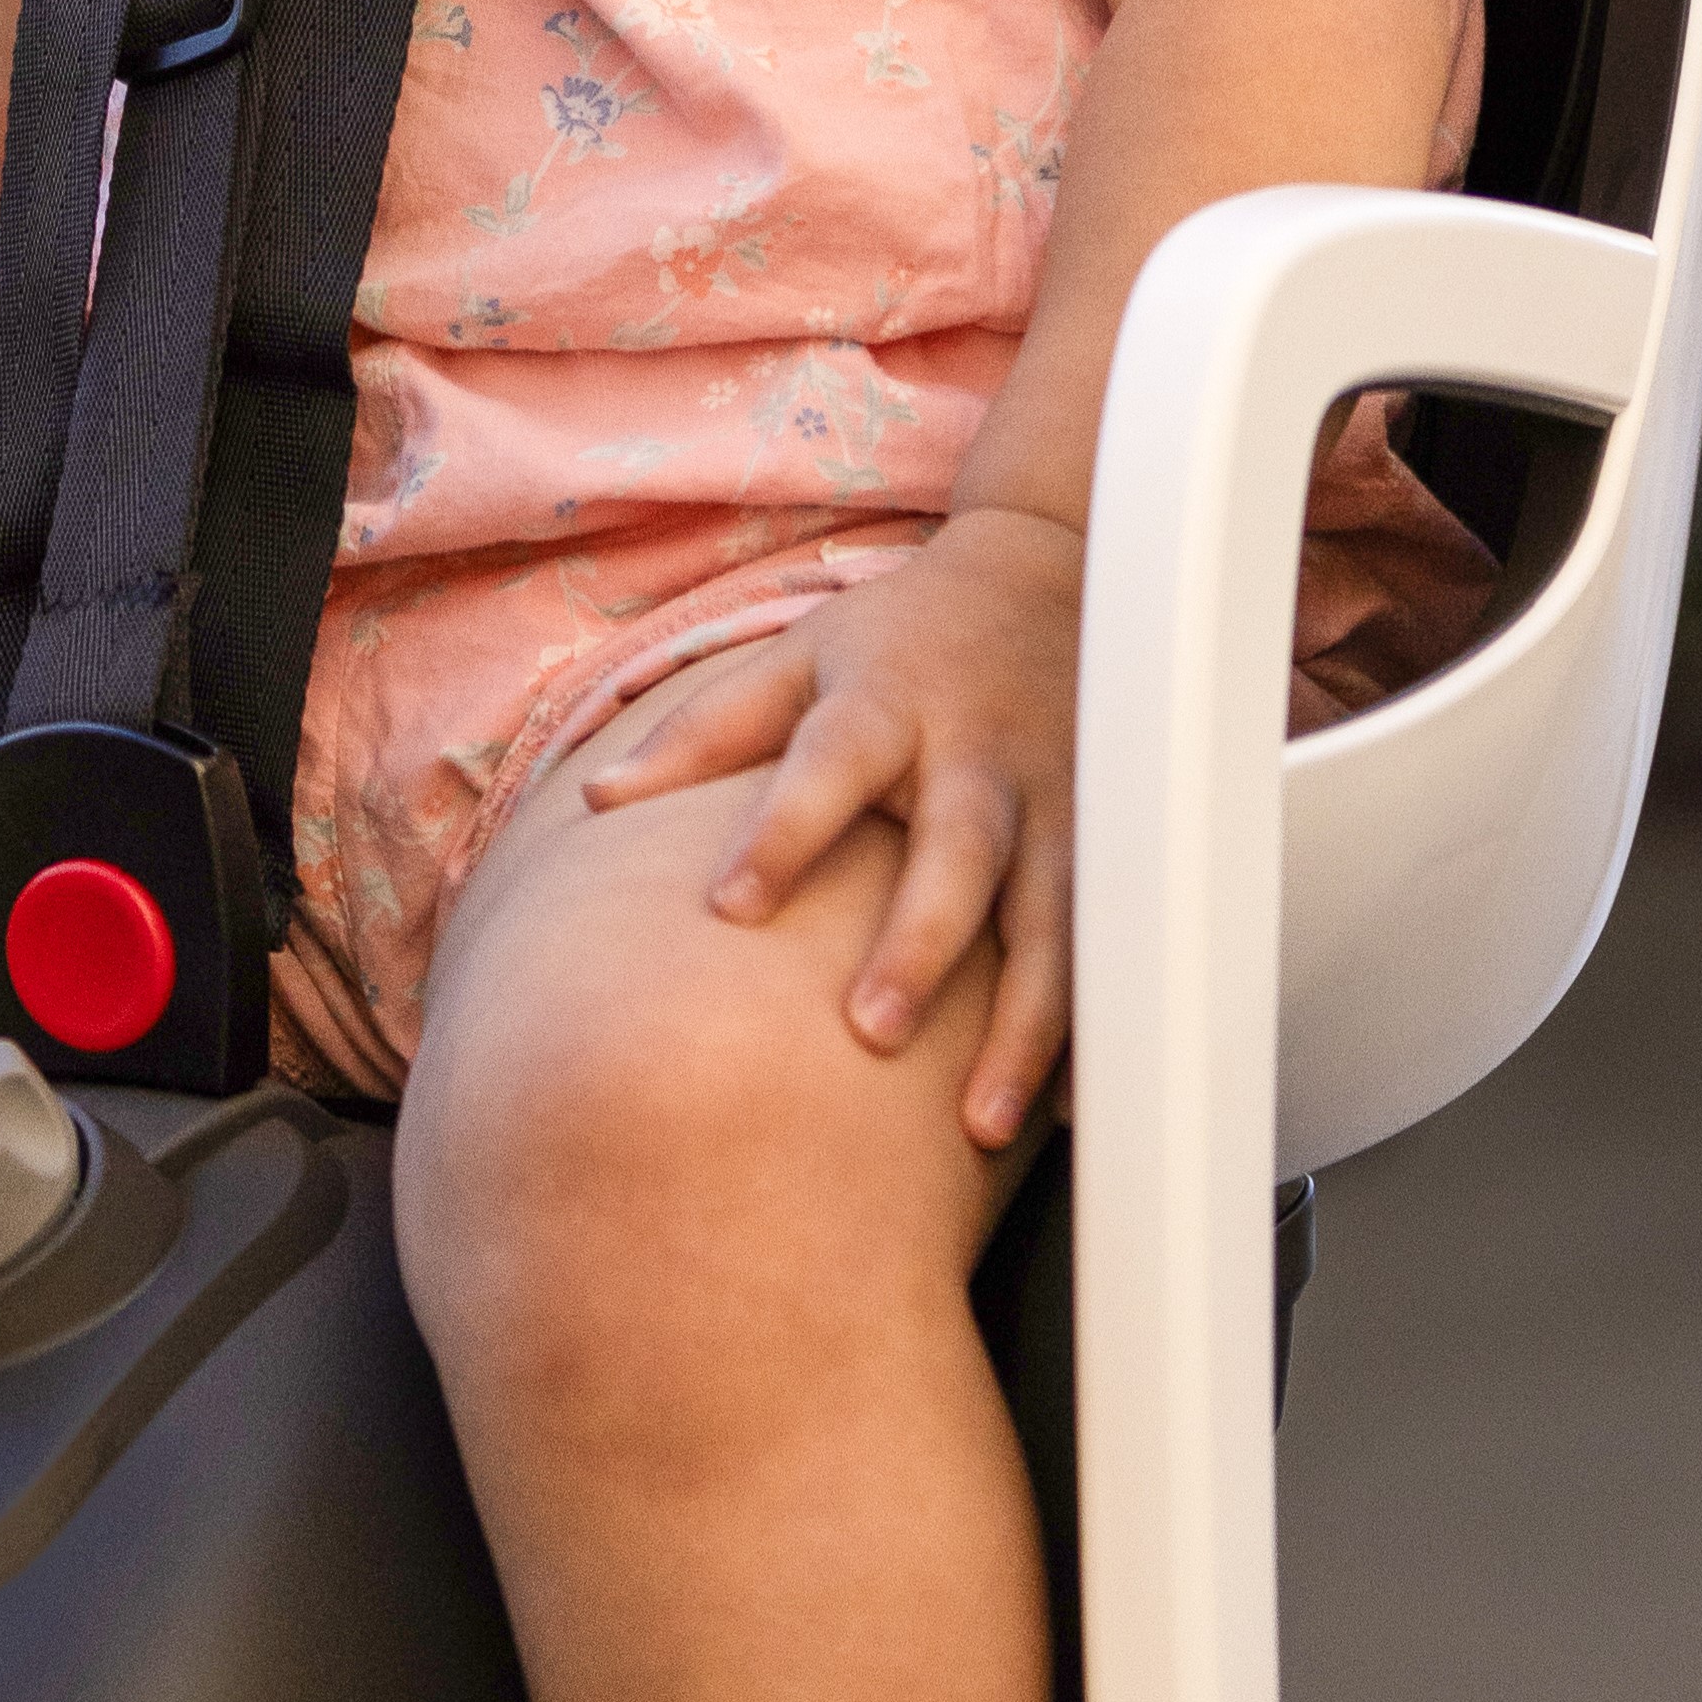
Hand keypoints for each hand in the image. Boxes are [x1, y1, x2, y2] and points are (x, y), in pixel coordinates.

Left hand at [580, 507, 1086, 1145]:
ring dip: (1023, 1022)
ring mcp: (1057, 804)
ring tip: (982, 1121)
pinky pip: (1110, 946)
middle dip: (920, 944)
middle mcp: (976, 756)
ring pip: (1053, 920)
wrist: (1047, 579)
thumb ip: (703, 733)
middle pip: (958, 852)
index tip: (730, 909)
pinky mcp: (1112, 844)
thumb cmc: (898, 639)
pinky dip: (1095, 1028)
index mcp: (887, 705)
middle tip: (869, 1033)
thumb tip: (589, 799)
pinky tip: (1069, 1111)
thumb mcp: (797, 659)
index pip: (828, 766)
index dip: (783, 833)